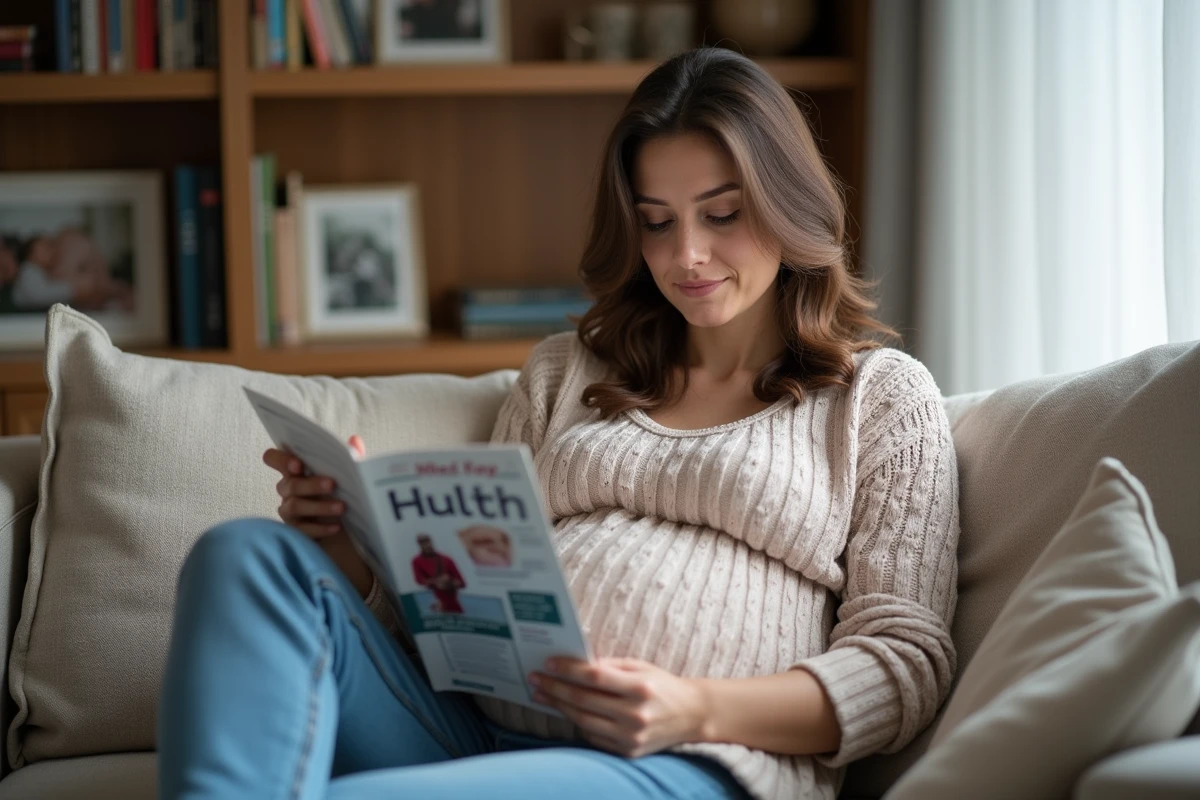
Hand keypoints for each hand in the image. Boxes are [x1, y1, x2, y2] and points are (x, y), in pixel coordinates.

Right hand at [262, 435, 372, 595]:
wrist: (346, 530)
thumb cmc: (339, 494)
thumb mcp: (346, 476)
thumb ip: (349, 458)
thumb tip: (355, 441)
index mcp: (295, 471)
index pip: (274, 458)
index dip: (281, 460)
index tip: (298, 465)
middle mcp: (287, 489)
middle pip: (289, 484)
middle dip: (311, 484)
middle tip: (332, 484)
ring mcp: (289, 511)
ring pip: (294, 506)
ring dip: (319, 506)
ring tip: (342, 507)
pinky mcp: (295, 531)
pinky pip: (302, 530)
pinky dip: (320, 528)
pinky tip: (337, 527)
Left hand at [529, 657, 708, 757]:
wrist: (692, 715)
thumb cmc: (663, 685)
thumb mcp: (640, 667)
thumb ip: (610, 666)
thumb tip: (575, 663)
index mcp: (640, 688)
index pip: (594, 677)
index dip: (568, 669)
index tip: (549, 663)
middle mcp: (635, 714)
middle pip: (583, 700)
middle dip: (555, 688)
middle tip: (535, 679)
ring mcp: (631, 737)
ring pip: (583, 720)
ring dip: (559, 706)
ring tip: (542, 695)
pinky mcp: (628, 752)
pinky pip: (593, 736)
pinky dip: (578, 722)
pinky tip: (566, 710)